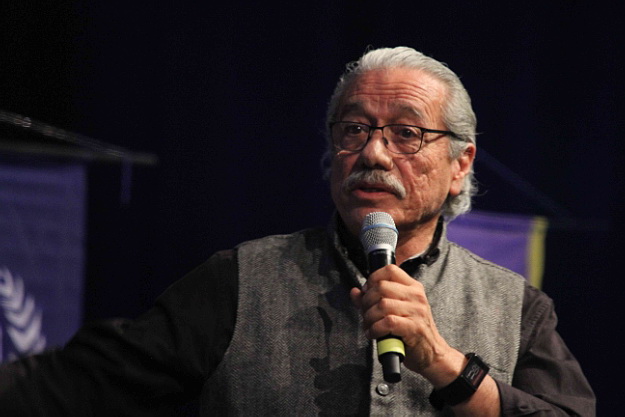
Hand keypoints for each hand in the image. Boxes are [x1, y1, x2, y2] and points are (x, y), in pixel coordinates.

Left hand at [349, 264, 464, 386]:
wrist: (431, 354)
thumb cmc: (411, 331)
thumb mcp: (395, 311)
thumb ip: (373, 300)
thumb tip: (355, 291)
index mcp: (413, 288)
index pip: (390, 270)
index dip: (373, 279)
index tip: (367, 292)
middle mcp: (416, 296)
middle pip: (381, 287)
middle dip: (366, 302)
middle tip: (366, 314)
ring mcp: (417, 311)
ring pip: (382, 305)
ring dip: (369, 317)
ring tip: (369, 326)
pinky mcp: (414, 328)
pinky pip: (387, 322)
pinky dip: (375, 329)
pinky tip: (374, 334)